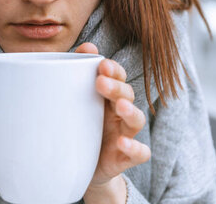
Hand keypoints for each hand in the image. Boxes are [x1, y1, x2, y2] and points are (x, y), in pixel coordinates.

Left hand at [75, 43, 150, 187]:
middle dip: (116, 87)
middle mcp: (119, 113)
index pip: (117, 77)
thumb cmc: (79, 128)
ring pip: (137, 120)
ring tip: (120, 106)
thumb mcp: (75, 103)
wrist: (80, 167)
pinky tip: (123, 143)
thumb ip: (77, 76)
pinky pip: (140, 153)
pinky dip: (134, 148)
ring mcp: (125, 135)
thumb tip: (86, 47)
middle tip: (101, 81)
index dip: (113, 70)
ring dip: (130, 111)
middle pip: (127, 94)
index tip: (101, 64)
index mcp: (108, 96)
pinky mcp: (125, 158)